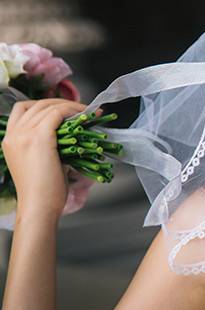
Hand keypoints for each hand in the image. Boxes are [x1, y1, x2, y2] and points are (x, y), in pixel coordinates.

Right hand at [1, 99, 94, 219]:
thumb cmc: (44, 191)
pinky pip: (58, 113)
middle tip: (83, 109)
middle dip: (61, 103)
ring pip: (49, 106)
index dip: (45, 105)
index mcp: (9, 139)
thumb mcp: (40, 161)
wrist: (39, 206)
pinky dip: (73, 111)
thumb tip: (69, 133)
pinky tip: (86, 117)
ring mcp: (24, 134)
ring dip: (71, 106)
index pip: (23, 109)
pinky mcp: (40, 137)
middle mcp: (13, 134)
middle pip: (37, 104)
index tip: (66, 110)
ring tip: (88, 112)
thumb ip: (47, 144)